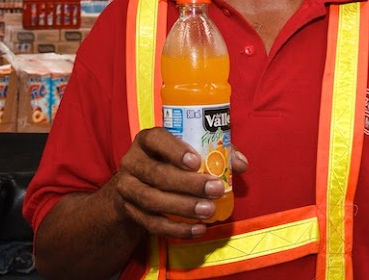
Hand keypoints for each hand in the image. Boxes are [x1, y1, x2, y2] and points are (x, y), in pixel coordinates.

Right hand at [108, 127, 248, 238]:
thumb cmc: (169, 163)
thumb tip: (240, 164)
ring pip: (152, 200)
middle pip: (156, 173)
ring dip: (183, 207)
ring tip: (208, 211)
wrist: (135, 187)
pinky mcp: (130, 212)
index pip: (156, 139)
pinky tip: (198, 229)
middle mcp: (133, 162)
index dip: (175, 150)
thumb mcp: (185, 152)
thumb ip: (214, 153)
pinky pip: (152, 224)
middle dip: (188, 184)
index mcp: (147, 141)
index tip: (197, 162)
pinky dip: (177, 229)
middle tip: (215, 190)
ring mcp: (127, 188)